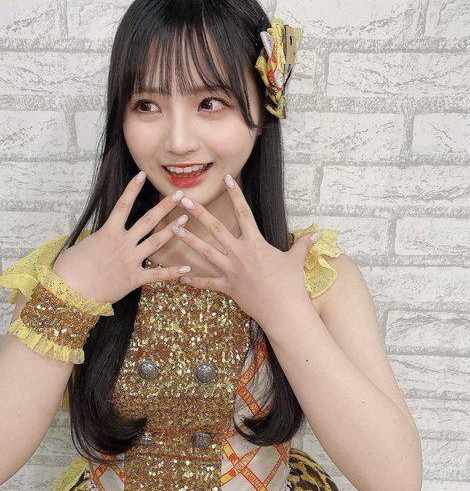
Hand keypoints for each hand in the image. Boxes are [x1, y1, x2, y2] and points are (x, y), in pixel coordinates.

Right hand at [51, 172, 190, 304]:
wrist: (70, 291)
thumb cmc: (70, 268)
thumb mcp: (83, 245)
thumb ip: (98, 238)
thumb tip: (101, 236)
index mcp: (108, 232)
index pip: (123, 205)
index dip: (132, 189)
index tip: (142, 175)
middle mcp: (122, 243)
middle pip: (148, 220)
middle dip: (164, 206)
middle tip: (179, 195)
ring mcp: (130, 260)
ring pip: (156, 242)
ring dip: (172, 230)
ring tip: (186, 219)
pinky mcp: (134, 279)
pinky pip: (157, 275)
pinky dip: (173, 272)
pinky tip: (187, 269)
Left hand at [172, 174, 320, 327]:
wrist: (284, 310)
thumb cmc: (291, 285)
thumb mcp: (296, 261)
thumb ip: (303, 244)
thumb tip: (317, 233)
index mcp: (256, 243)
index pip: (244, 213)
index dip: (235, 194)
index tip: (227, 179)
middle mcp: (240, 253)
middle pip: (216, 228)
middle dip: (199, 213)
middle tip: (183, 201)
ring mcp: (231, 270)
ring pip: (205, 252)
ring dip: (189, 240)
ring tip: (174, 229)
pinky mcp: (227, 287)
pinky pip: (208, 283)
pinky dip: (195, 280)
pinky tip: (181, 277)